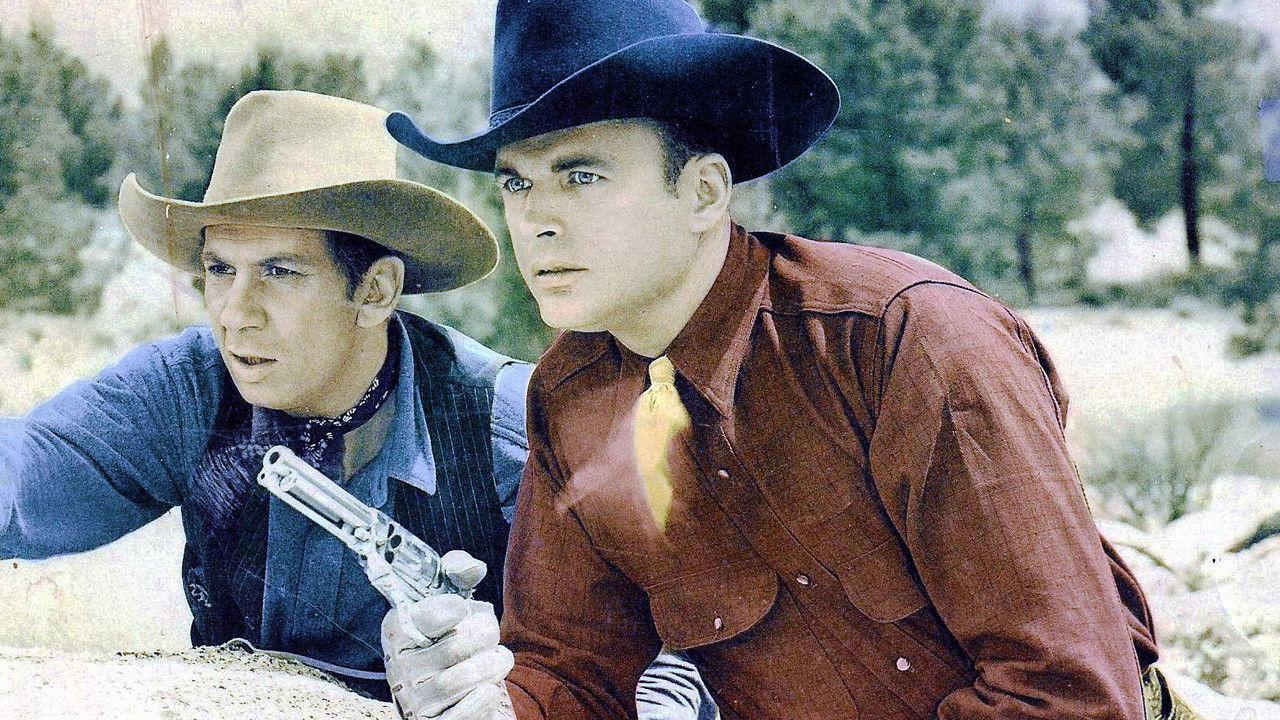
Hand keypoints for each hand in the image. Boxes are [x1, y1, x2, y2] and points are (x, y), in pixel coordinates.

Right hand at [382, 550, 515, 718]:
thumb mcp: (449, 601)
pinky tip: (487, 688)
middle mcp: (400, 668)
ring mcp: (415, 702)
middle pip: (457, 646)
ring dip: (493, 665)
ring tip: (497, 659)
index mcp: (398, 631)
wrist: (447, 694)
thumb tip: (472, 567)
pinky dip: (485, 697)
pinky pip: (468, 710)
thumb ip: (457, 572)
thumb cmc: (449, 639)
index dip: (449, 610)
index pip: (423, 617)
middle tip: (490, 634)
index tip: (461, 608)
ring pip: (463, 678)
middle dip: (486, 635)